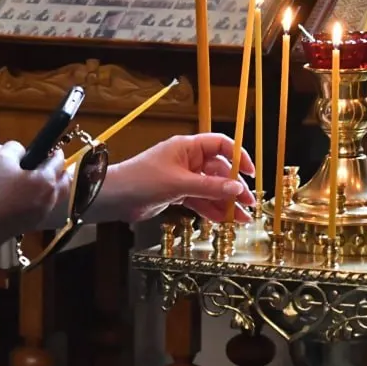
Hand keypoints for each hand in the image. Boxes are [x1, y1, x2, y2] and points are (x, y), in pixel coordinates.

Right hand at [0, 142, 68, 252]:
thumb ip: (15, 149)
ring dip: (51, 188)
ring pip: (53, 199)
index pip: (58, 162)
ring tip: (37, 180)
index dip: (55, 153)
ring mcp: (39, 217)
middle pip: (64, 184)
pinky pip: (40, 210)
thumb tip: (21, 152)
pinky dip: (39, 200)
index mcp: (46, 182)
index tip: (52, 149)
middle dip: (61, 173)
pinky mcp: (26, 227)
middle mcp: (48, 201)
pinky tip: (24, 197)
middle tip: (52, 165)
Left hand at [96, 133, 256, 223]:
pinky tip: (224, 220)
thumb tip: (236, 188)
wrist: (116, 197)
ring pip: (210, 189)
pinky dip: (211, 210)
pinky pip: (199, 200)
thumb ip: (209, 187)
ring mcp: (183, 178)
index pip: (220, 145)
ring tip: (241, 218)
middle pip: (218, 171)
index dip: (238, 156)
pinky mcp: (177, 194)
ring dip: (225, 202)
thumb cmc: (143, 180)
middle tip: (248, 203)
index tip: (250, 173)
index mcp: (188, 147)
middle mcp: (188, 160)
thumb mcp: (179, 183)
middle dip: (234, 187)